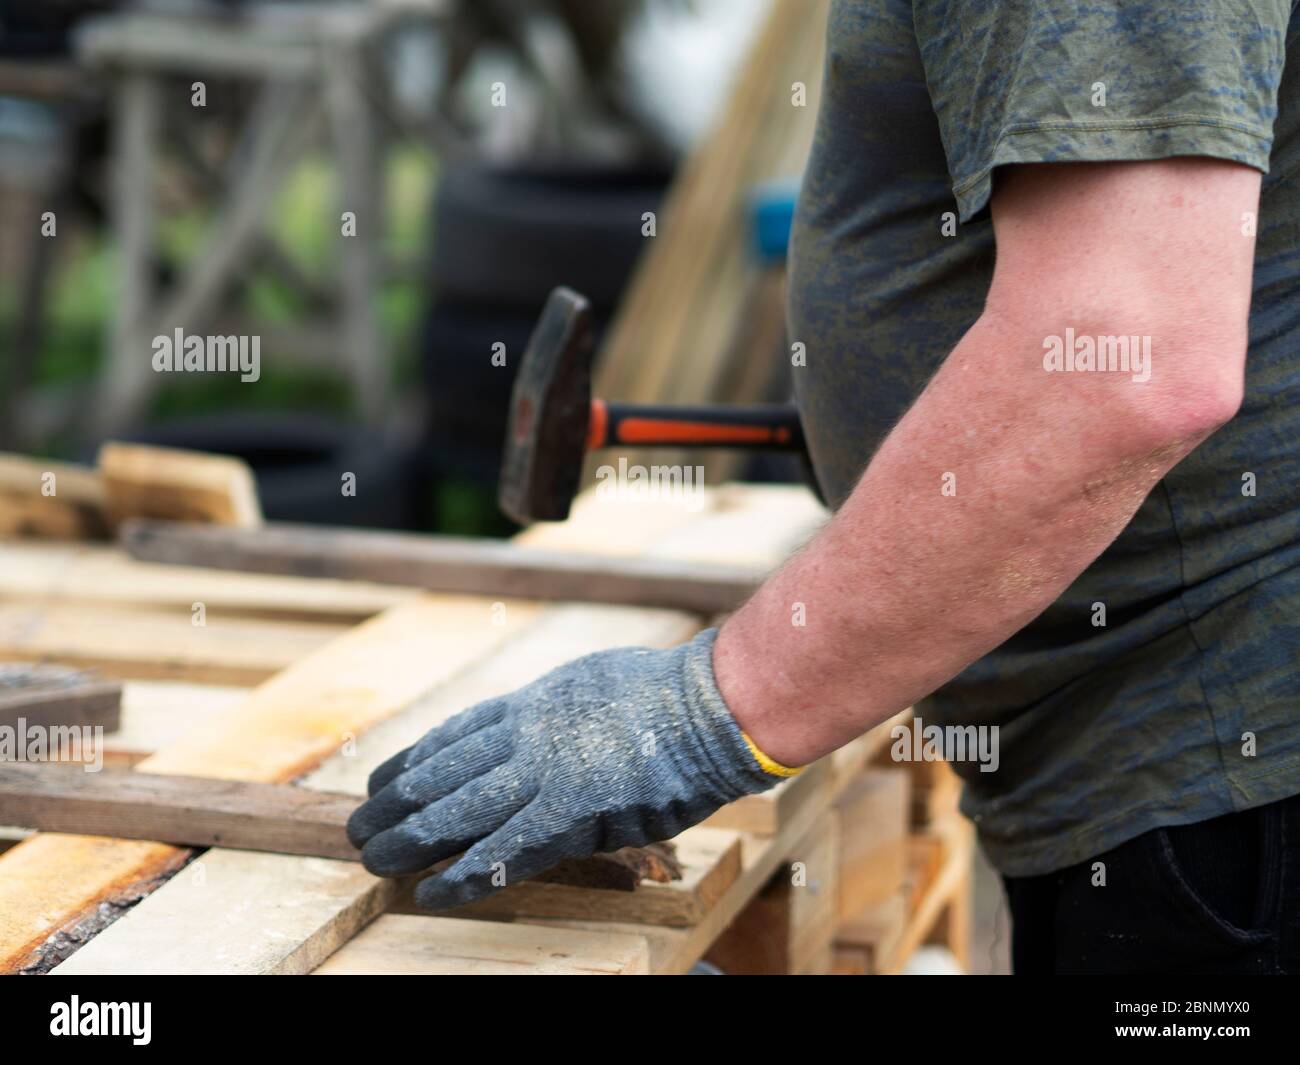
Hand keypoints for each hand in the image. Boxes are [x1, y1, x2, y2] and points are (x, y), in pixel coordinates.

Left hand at [346, 628, 789, 908]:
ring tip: (373, 857)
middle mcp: (526, 736)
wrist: (708, 705)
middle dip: (394, 802)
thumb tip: (534, 725)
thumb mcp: (594, 682)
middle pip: (442, 772)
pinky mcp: (570, 815)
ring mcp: (546, 774)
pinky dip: (462, 874)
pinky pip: (502, 852)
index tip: (382, 776)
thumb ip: (557, 708)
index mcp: (533, 704)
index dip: (412, 758)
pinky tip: (430, 890)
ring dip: (410, 837)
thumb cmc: (666, 692)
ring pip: (457, 809)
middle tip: (360, 824)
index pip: (454, 734)